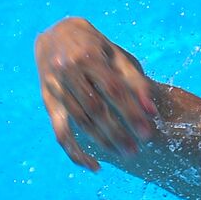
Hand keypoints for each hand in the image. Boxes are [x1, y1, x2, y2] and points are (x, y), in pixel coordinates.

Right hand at [34, 17, 158, 171]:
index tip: (147, 132)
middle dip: (118, 132)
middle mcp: (68, 71)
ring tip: (124, 153)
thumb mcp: (115, 54)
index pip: (113, 90)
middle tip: (136, 150)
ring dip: (103, 142)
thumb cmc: (94, 45)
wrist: (55, 34)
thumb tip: (151, 111)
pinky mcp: (48, 101)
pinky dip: (75, 152)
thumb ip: (134, 80)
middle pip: (96, 109)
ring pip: (80, 122)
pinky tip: (94, 165)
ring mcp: (55, 88)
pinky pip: (60, 132)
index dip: (131, 112)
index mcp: (88, 56)